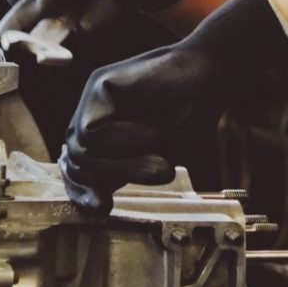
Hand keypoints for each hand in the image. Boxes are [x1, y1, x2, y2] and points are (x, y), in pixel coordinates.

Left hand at [60, 0, 287, 212]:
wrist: (212, 76)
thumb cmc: (190, 118)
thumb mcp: (155, 158)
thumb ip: (125, 175)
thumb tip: (94, 207)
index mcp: (103, 134)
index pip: (76, 170)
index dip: (82, 193)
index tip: (104, 209)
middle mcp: (92, 114)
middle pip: (75, 163)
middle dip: (114, 177)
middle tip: (161, 172)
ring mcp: (93, 97)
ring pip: (82, 151)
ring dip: (126, 164)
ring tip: (163, 160)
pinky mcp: (99, 83)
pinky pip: (91, 131)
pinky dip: (125, 140)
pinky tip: (155, 128)